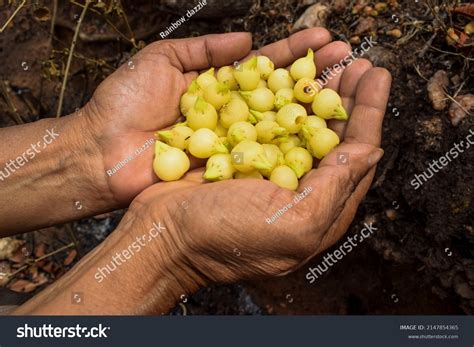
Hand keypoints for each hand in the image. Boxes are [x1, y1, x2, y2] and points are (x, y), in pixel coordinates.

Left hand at [81, 28, 357, 204]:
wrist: (100, 153)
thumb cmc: (122, 104)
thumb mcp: (161, 60)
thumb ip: (206, 50)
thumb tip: (248, 38)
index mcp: (220, 86)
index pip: (267, 65)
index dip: (298, 53)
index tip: (329, 40)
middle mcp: (234, 115)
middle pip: (283, 93)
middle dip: (318, 77)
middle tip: (352, 63)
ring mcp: (234, 143)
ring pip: (282, 124)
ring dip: (315, 109)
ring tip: (350, 91)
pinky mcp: (228, 169)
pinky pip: (264, 156)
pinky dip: (292, 147)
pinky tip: (323, 136)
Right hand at [122, 32, 390, 293]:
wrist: (162, 236)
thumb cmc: (224, 236)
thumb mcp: (292, 222)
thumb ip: (336, 187)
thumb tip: (371, 151)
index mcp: (320, 213)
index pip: (357, 157)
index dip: (369, 114)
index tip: (376, 76)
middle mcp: (301, 194)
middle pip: (335, 139)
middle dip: (349, 99)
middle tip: (356, 65)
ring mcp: (272, 175)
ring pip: (306, 128)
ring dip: (320, 95)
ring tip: (331, 65)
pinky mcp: (245, 161)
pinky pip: (273, 126)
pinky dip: (285, 100)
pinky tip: (290, 80)